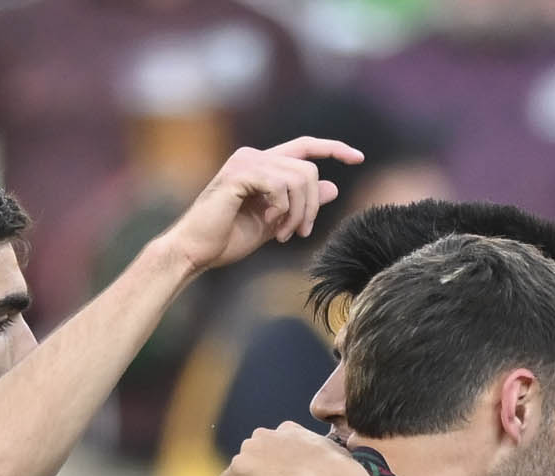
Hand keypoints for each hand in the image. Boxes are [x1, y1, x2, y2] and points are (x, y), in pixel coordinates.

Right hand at [157, 137, 362, 275]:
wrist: (196, 251)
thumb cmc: (228, 239)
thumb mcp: (276, 222)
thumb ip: (301, 204)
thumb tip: (334, 188)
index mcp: (262, 165)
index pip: (305, 147)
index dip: (333, 148)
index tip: (358, 157)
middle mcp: (254, 156)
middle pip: (309, 169)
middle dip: (312, 205)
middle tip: (300, 233)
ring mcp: (245, 162)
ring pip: (299, 178)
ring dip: (299, 212)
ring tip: (284, 234)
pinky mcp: (239, 175)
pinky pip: (281, 186)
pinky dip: (284, 210)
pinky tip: (271, 226)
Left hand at [222, 419, 358, 475]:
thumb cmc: (337, 471)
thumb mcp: (333, 454)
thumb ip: (324, 455)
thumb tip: (336, 464)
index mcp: (289, 430)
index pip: (274, 442)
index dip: (273, 459)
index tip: (277, 474)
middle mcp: (267, 434)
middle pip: (254, 451)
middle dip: (257, 467)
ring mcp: (251, 451)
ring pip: (240, 466)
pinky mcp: (241, 469)